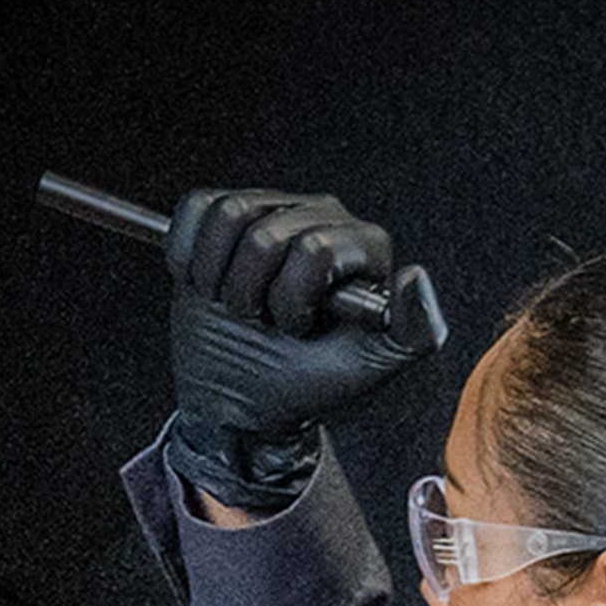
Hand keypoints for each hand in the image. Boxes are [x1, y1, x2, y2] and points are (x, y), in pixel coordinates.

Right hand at [165, 189, 446, 510]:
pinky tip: (209, 282)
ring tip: (237, 303)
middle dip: (252, 295)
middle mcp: (321, 215)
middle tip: (262, 321)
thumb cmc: (308, 383)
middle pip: (264, 234)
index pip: (315, 249)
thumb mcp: (371, 368)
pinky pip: (198, 207)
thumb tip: (414, 277)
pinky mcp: (223, 214)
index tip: (298, 329)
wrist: (244, 399)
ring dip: (220, 277)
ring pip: (229, 215)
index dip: (292, 299)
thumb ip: (415, 330)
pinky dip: (189, 254)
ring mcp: (271, 208)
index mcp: (363, 245)